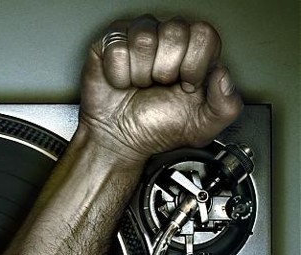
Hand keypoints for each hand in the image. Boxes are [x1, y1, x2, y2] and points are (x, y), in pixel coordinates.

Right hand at [80, 15, 242, 161]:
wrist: (121, 140)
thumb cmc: (157, 129)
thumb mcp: (202, 127)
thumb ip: (226, 106)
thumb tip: (223, 76)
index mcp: (194, 52)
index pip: (204, 35)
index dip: (194, 64)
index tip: (186, 86)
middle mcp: (168, 39)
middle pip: (175, 30)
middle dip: (166, 70)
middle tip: (161, 87)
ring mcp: (139, 36)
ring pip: (144, 38)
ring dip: (141, 74)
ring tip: (141, 86)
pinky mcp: (111, 42)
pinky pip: (117, 48)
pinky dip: (119, 76)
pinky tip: (123, 83)